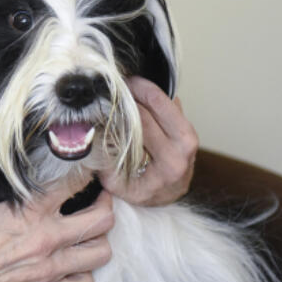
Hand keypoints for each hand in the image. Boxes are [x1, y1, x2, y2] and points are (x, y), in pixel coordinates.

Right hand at [0, 177, 113, 281]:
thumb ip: (23, 194)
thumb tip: (43, 179)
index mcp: (31, 210)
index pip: (76, 183)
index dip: (88, 173)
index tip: (91, 170)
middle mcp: (47, 238)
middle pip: (102, 220)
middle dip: (107, 205)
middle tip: (102, 198)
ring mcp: (50, 269)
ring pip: (101, 252)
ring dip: (98, 240)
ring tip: (90, 231)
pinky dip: (84, 271)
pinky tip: (74, 262)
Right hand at [100, 76, 197, 206]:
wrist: (167, 196)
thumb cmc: (140, 189)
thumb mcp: (116, 183)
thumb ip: (104, 159)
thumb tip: (91, 130)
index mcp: (167, 165)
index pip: (143, 124)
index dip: (124, 106)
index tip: (108, 97)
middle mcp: (184, 149)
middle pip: (158, 105)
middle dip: (135, 90)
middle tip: (117, 85)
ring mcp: (191, 137)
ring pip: (168, 101)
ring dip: (147, 90)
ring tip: (127, 86)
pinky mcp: (189, 128)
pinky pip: (172, 104)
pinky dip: (155, 97)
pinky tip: (139, 97)